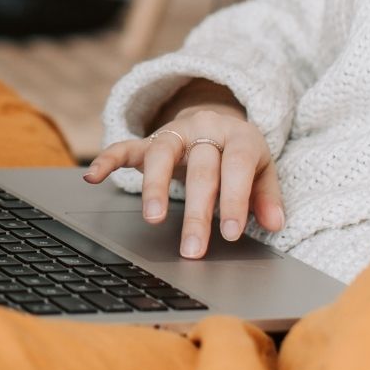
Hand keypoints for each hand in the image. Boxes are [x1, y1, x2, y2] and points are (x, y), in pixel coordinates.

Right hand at [84, 107, 284, 259]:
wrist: (218, 121)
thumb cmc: (240, 155)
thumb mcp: (263, 169)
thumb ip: (267, 196)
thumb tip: (276, 224)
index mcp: (238, 136)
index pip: (237, 166)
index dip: (235, 199)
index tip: (231, 234)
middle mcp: (206, 129)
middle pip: (201, 167)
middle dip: (197, 210)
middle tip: (193, 248)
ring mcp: (176, 132)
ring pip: (162, 152)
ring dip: (156, 185)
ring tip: (153, 219)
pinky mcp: (150, 140)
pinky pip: (126, 146)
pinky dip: (108, 159)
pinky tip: (94, 177)